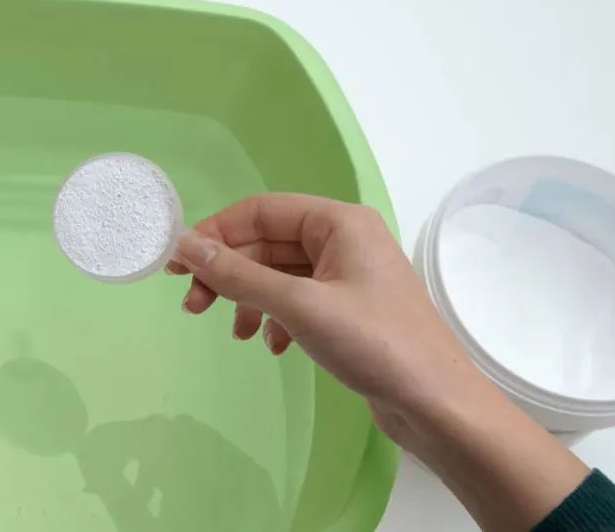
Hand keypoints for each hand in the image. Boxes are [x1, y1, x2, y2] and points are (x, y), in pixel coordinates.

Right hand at [167, 193, 588, 530]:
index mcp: (338, 222)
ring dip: (249, 299)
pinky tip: (272, 345)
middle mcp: (343, 239)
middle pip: (266, 242)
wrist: (436, 403)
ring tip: (236, 334)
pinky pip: (297, 299)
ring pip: (279, 274)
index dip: (214, 233)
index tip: (177, 265)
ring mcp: (348, 274)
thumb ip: (238, 274)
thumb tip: (186, 245)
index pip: (260, 210)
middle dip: (228, 273)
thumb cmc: (373, 343)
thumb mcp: (298, 305)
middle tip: (194, 307)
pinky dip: (275, 318)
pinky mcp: (349, 308)